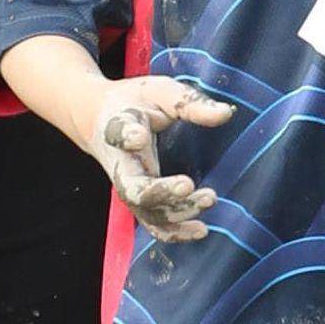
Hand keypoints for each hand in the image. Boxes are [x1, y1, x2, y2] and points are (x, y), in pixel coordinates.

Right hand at [89, 75, 236, 241]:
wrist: (99, 118)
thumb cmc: (136, 102)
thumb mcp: (161, 91)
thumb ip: (189, 103)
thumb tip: (225, 114)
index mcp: (119, 128)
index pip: (119, 133)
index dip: (127, 136)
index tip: (139, 136)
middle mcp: (120, 164)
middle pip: (133, 188)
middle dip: (160, 191)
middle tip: (188, 184)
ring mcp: (128, 186)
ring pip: (146, 211)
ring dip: (176, 212)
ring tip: (208, 199)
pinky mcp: (139, 200)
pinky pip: (153, 223)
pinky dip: (174, 232)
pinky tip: (201, 231)